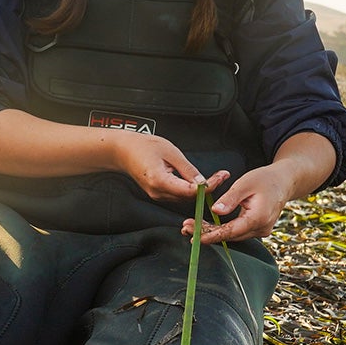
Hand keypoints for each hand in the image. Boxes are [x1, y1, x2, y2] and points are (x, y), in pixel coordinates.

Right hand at [111, 133, 229, 200]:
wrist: (123, 151)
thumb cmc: (143, 146)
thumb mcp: (170, 152)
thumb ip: (187, 169)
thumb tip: (203, 182)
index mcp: (160, 181)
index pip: (190, 191)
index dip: (208, 186)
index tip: (220, 177)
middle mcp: (158, 192)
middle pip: (189, 197)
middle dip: (208, 188)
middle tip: (222, 175)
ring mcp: (157, 195)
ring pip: (185, 198)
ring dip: (200, 190)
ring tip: (215, 177)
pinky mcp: (158, 193)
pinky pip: (178, 195)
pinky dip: (190, 189)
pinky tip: (198, 180)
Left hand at [186, 164, 296, 244]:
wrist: (284, 181)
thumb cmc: (265, 179)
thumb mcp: (245, 184)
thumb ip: (230, 198)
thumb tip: (215, 211)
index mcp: (258, 218)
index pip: (231, 231)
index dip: (212, 235)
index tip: (196, 236)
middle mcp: (261, 228)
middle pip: (230, 236)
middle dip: (208, 233)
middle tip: (186, 227)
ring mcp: (261, 230)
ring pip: (233, 235)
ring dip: (213, 232)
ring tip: (192, 226)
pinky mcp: (258, 229)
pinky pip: (237, 232)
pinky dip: (223, 230)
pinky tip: (208, 226)